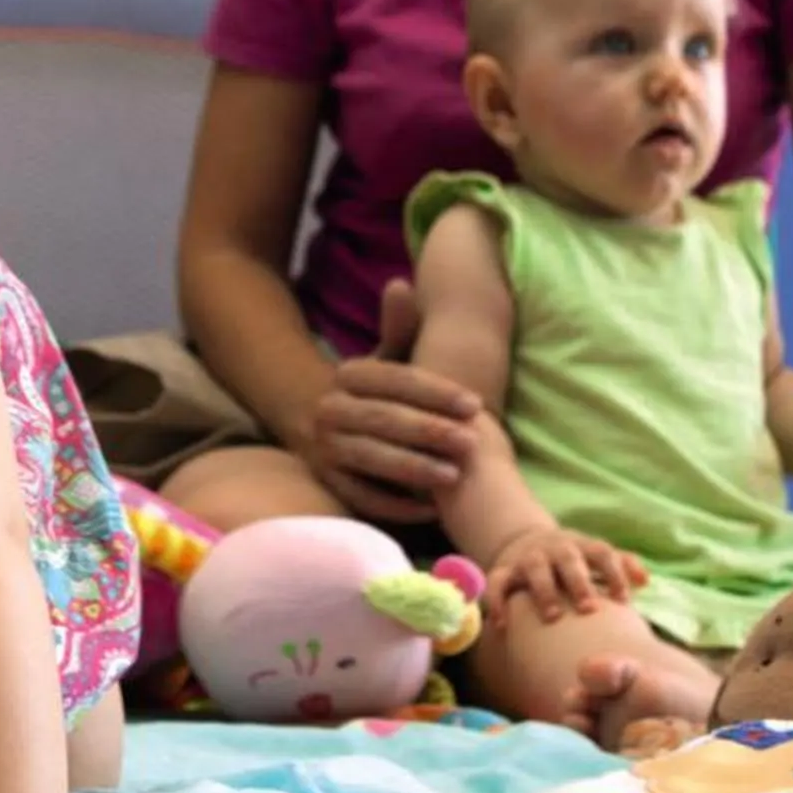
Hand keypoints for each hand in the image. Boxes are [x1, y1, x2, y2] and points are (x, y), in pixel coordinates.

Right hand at [300, 281, 479, 524]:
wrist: (315, 420)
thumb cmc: (374, 392)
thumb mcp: (384, 356)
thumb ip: (399, 327)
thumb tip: (402, 284)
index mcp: (349, 374)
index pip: (397, 380)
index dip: (437, 393)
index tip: (476, 405)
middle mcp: (330, 409)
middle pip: (384, 420)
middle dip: (430, 432)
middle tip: (472, 443)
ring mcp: (326, 448)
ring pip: (371, 459)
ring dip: (414, 469)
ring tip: (454, 476)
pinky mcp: (328, 482)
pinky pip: (362, 497)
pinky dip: (395, 505)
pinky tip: (430, 508)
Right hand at [483, 524, 644, 625]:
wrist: (526, 542)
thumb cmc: (572, 561)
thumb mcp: (595, 557)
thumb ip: (621, 566)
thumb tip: (646, 581)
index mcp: (581, 546)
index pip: (602, 552)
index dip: (614, 573)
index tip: (623, 600)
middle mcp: (555, 548)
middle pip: (568, 557)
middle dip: (579, 581)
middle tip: (588, 609)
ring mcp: (528, 558)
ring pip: (534, 568)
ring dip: (544, 590)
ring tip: (552, 617)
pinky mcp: (504, 570)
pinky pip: (496, 583)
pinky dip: (497, 602)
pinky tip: (502, 625)